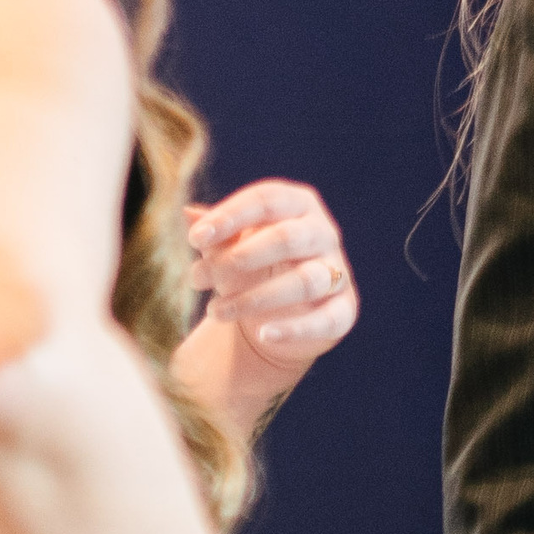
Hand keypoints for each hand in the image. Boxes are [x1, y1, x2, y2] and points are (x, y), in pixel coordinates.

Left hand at [177, 179, 358, 427]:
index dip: (231, 216)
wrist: (278, 313)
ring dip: (255, 298)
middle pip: (288, 238)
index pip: (268, 199)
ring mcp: (338, 272)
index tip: (194, 239)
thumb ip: (215, 233)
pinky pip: (326, 320)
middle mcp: (323, 233)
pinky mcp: (344, 310)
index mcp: (298, 204)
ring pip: (305, 281)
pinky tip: (263, 334)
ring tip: (214, 312)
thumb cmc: (251, 267)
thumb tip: (189, 214)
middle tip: (198, 278)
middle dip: (240, 257)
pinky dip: (295, 329)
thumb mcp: (229, 247)